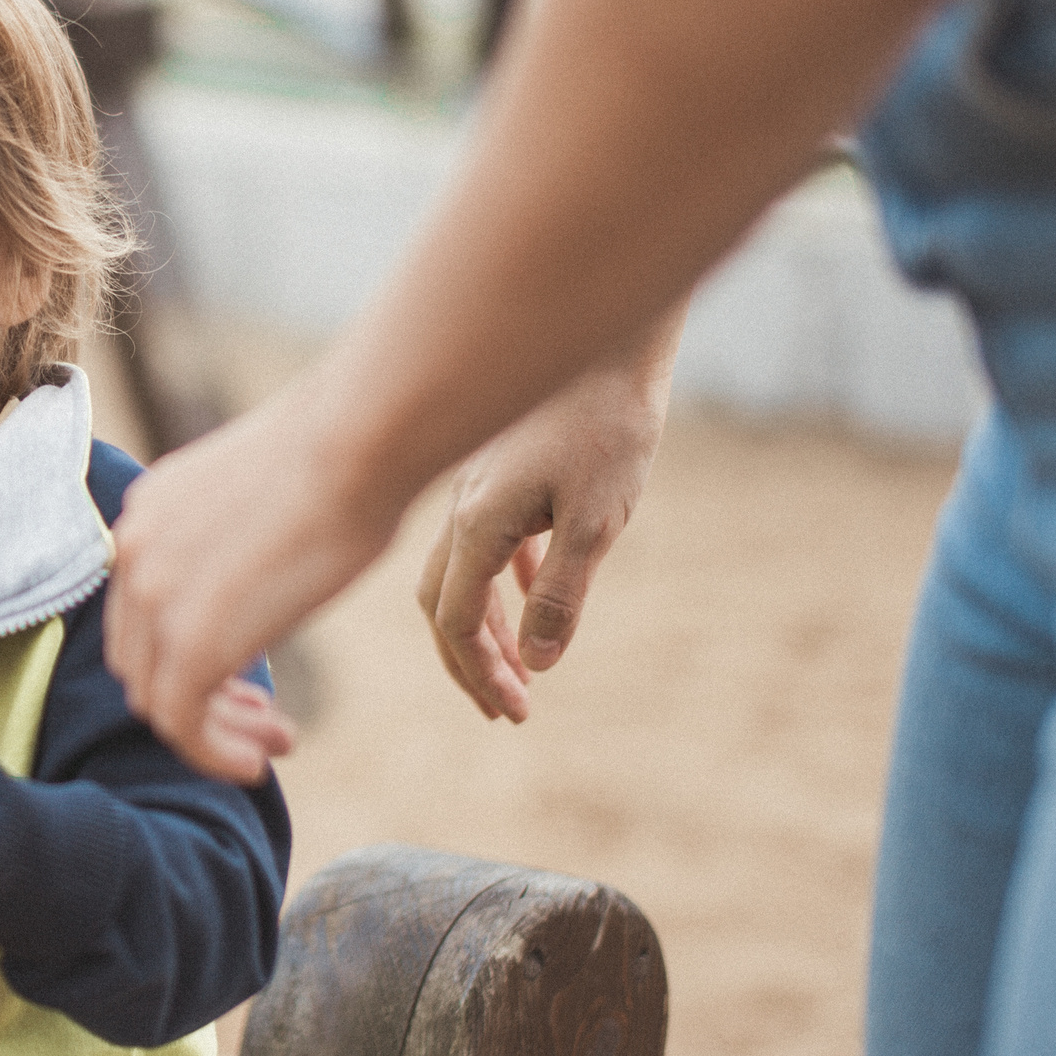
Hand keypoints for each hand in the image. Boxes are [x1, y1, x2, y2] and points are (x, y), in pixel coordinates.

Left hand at [106, 385, 398, 781]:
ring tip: (271, 745)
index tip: (248, 685)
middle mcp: (133, 552)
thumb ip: (240, 546)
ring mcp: (151, 596)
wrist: (358, 441)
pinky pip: (181, 724)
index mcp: (148, 513)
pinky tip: (258, 765)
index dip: (186, 657)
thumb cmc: (346, 457)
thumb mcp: (267, 502)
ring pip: (157, 698)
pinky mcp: (187, 640)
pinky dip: (214, 755)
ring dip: (213, 735)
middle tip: (262, 719)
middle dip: (198, 700)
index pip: (142, 611)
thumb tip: (267, 575)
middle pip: (140, 658)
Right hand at [416, 348, 668, 721]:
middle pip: (445, 604)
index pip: (456, 620)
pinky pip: (487, 541)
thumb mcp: (595, 521)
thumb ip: (561, 594)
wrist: (611, 343)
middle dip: (470, 663)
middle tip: (507, 710)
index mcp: (476, 525)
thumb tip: (538, 664)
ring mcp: (478, 488)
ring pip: (461, 572)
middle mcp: (462, 509)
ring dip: (485, 626)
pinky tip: (529, 594)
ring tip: (519, 668)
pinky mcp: (502, 471)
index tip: (517, 712)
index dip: (481, 673)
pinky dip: (502, 581)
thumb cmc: (607, 425)